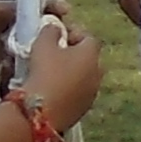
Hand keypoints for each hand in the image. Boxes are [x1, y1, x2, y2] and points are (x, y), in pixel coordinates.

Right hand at [10, 9, 106, 134]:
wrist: (42, 113)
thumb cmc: (44, 72)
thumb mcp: (42, 44)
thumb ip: (51, 31)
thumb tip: (55, 28)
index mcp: (92, 54)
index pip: (88, 37)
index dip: (73, 32)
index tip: (58, 33)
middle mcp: (98, 73)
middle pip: (88, 58)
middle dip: (73, 53)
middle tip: (55, 52)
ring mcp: (92, 94)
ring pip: (84, 77)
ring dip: (72, 72)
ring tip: (51, 72)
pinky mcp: (83, 110)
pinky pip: (78, 93)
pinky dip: (69, 89)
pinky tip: (52, 90)